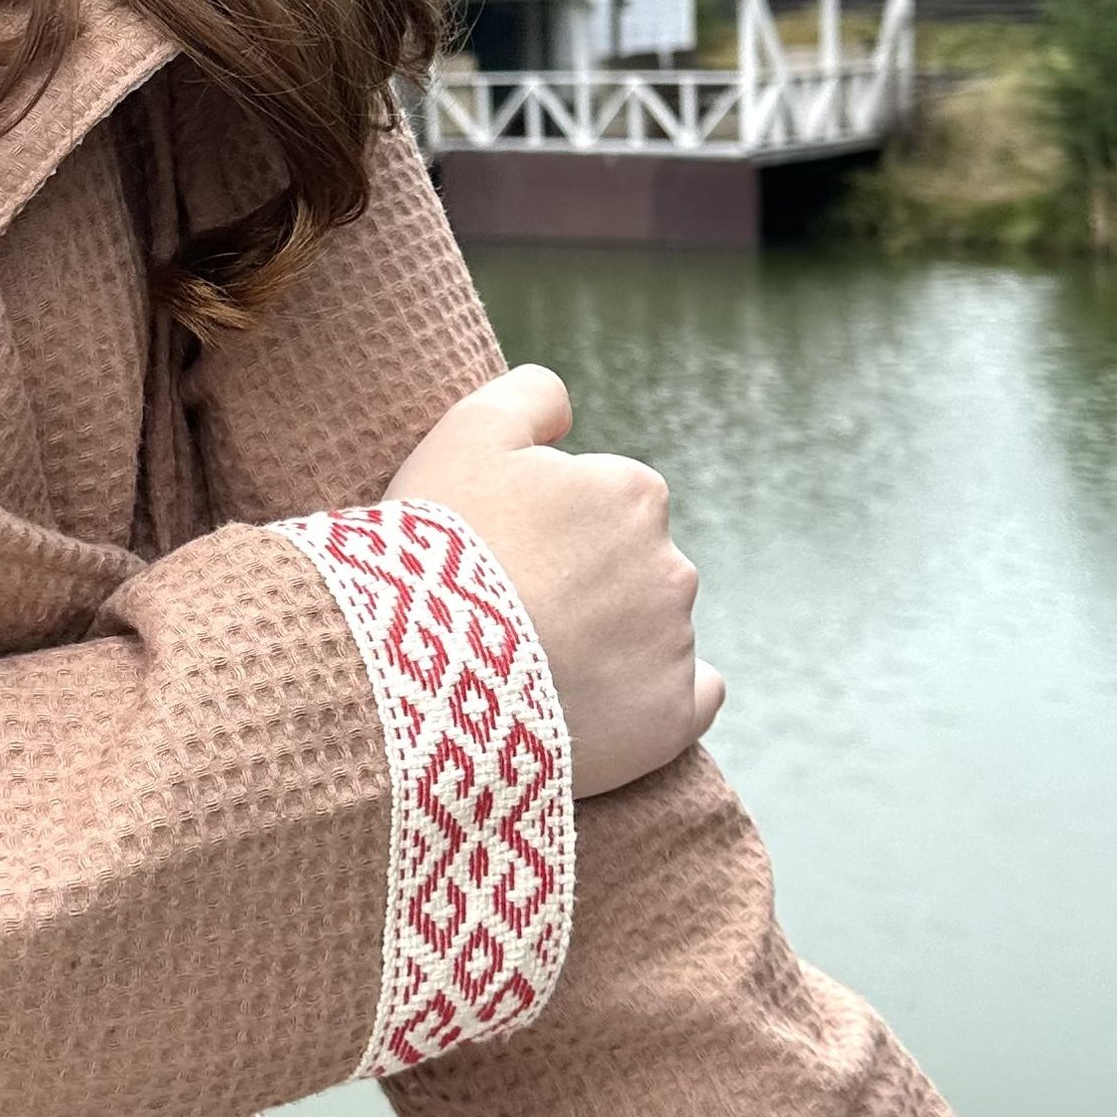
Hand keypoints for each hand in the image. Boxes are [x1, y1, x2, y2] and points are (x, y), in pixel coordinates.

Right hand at [389, 364, 722, 798]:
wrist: (426, 671)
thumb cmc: (440, 547)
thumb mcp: (465, 433)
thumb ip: (529, 396)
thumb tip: (566, 405)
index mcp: (634, 493)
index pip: (607, 504)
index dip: (551, 530)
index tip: (505, 555)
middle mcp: (672, 566)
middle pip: (633, 569)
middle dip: (588, 586)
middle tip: (513, 614)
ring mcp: (674, 648)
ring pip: (653, 634)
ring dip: (612, 643)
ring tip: (534, 667)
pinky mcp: (669, 721)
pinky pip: (690, 702)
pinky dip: (657, 701)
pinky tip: (609, 706)